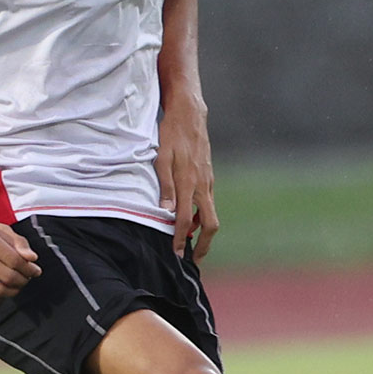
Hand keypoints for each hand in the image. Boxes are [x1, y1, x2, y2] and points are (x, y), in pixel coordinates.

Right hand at [0, 212, 40, 301]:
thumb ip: (17, 241)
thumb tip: (33, 259)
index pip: (14, 259)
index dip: (29, 268)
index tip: (35, 270)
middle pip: (6, 276)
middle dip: (22, 281)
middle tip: (26, 279)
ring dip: (12, 291)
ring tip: (16, 286)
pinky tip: (2, 291)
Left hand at [157, 99, 219, 259]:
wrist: (190, 114)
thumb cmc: (172, 134)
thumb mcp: (162, 157)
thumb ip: (165, 186)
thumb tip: (165, 212)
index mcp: (189, 183)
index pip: (185, 220)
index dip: (180, 240)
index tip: (176, 254)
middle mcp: (203, 185)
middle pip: (210, 224)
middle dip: (204, 245)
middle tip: (194, 259)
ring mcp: (208, 181)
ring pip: (209, 214)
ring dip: (201, 230)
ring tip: (188, 241)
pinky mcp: (208, 177)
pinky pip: (207, 202)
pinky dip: (200, 215)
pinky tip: (189, 216)